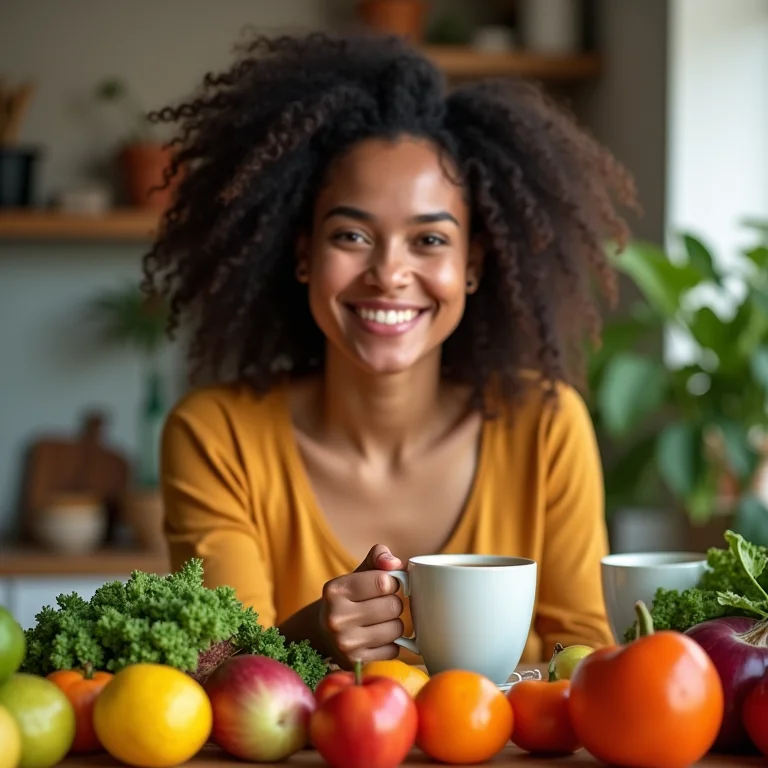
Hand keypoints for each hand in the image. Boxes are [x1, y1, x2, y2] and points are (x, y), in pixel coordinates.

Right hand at [320, 544, 405, 667]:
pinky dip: (391, 643)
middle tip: (381, 605)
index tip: (386, 585)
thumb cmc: (349, 597)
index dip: (392, 582)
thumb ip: (378, 557)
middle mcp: (336, 617)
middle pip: (393, 606)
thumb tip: (395, 563)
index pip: (384, 582)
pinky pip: (394, 650)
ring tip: (379, 621)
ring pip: (396, 629)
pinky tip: (376, 638)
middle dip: (393, 603)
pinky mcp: (356, 663)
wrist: (323, 632)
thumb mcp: (358, 572)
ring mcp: (345, 643)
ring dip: (394, 624)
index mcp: (335, 590)